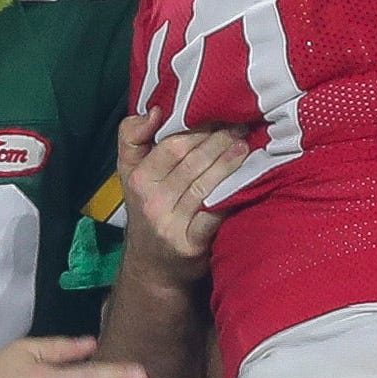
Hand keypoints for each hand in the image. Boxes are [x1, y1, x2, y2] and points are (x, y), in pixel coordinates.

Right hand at [116, 108, 246, 280]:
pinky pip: (214, 215)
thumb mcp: (128, 173)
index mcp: (138, 178)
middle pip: (190, 162)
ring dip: (228, 163)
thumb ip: (132, 137)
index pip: (171, 146)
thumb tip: (154, 110)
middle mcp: (151, 201)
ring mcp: (170, 224)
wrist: (152, 267)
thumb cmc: (148, 209)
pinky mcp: (190, 245)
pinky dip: (231, 196)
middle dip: (218, 141)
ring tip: (246, 145)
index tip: (219, 112)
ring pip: (204, 186)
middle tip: (241, 125)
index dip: (198, 128)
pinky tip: (247, 180)